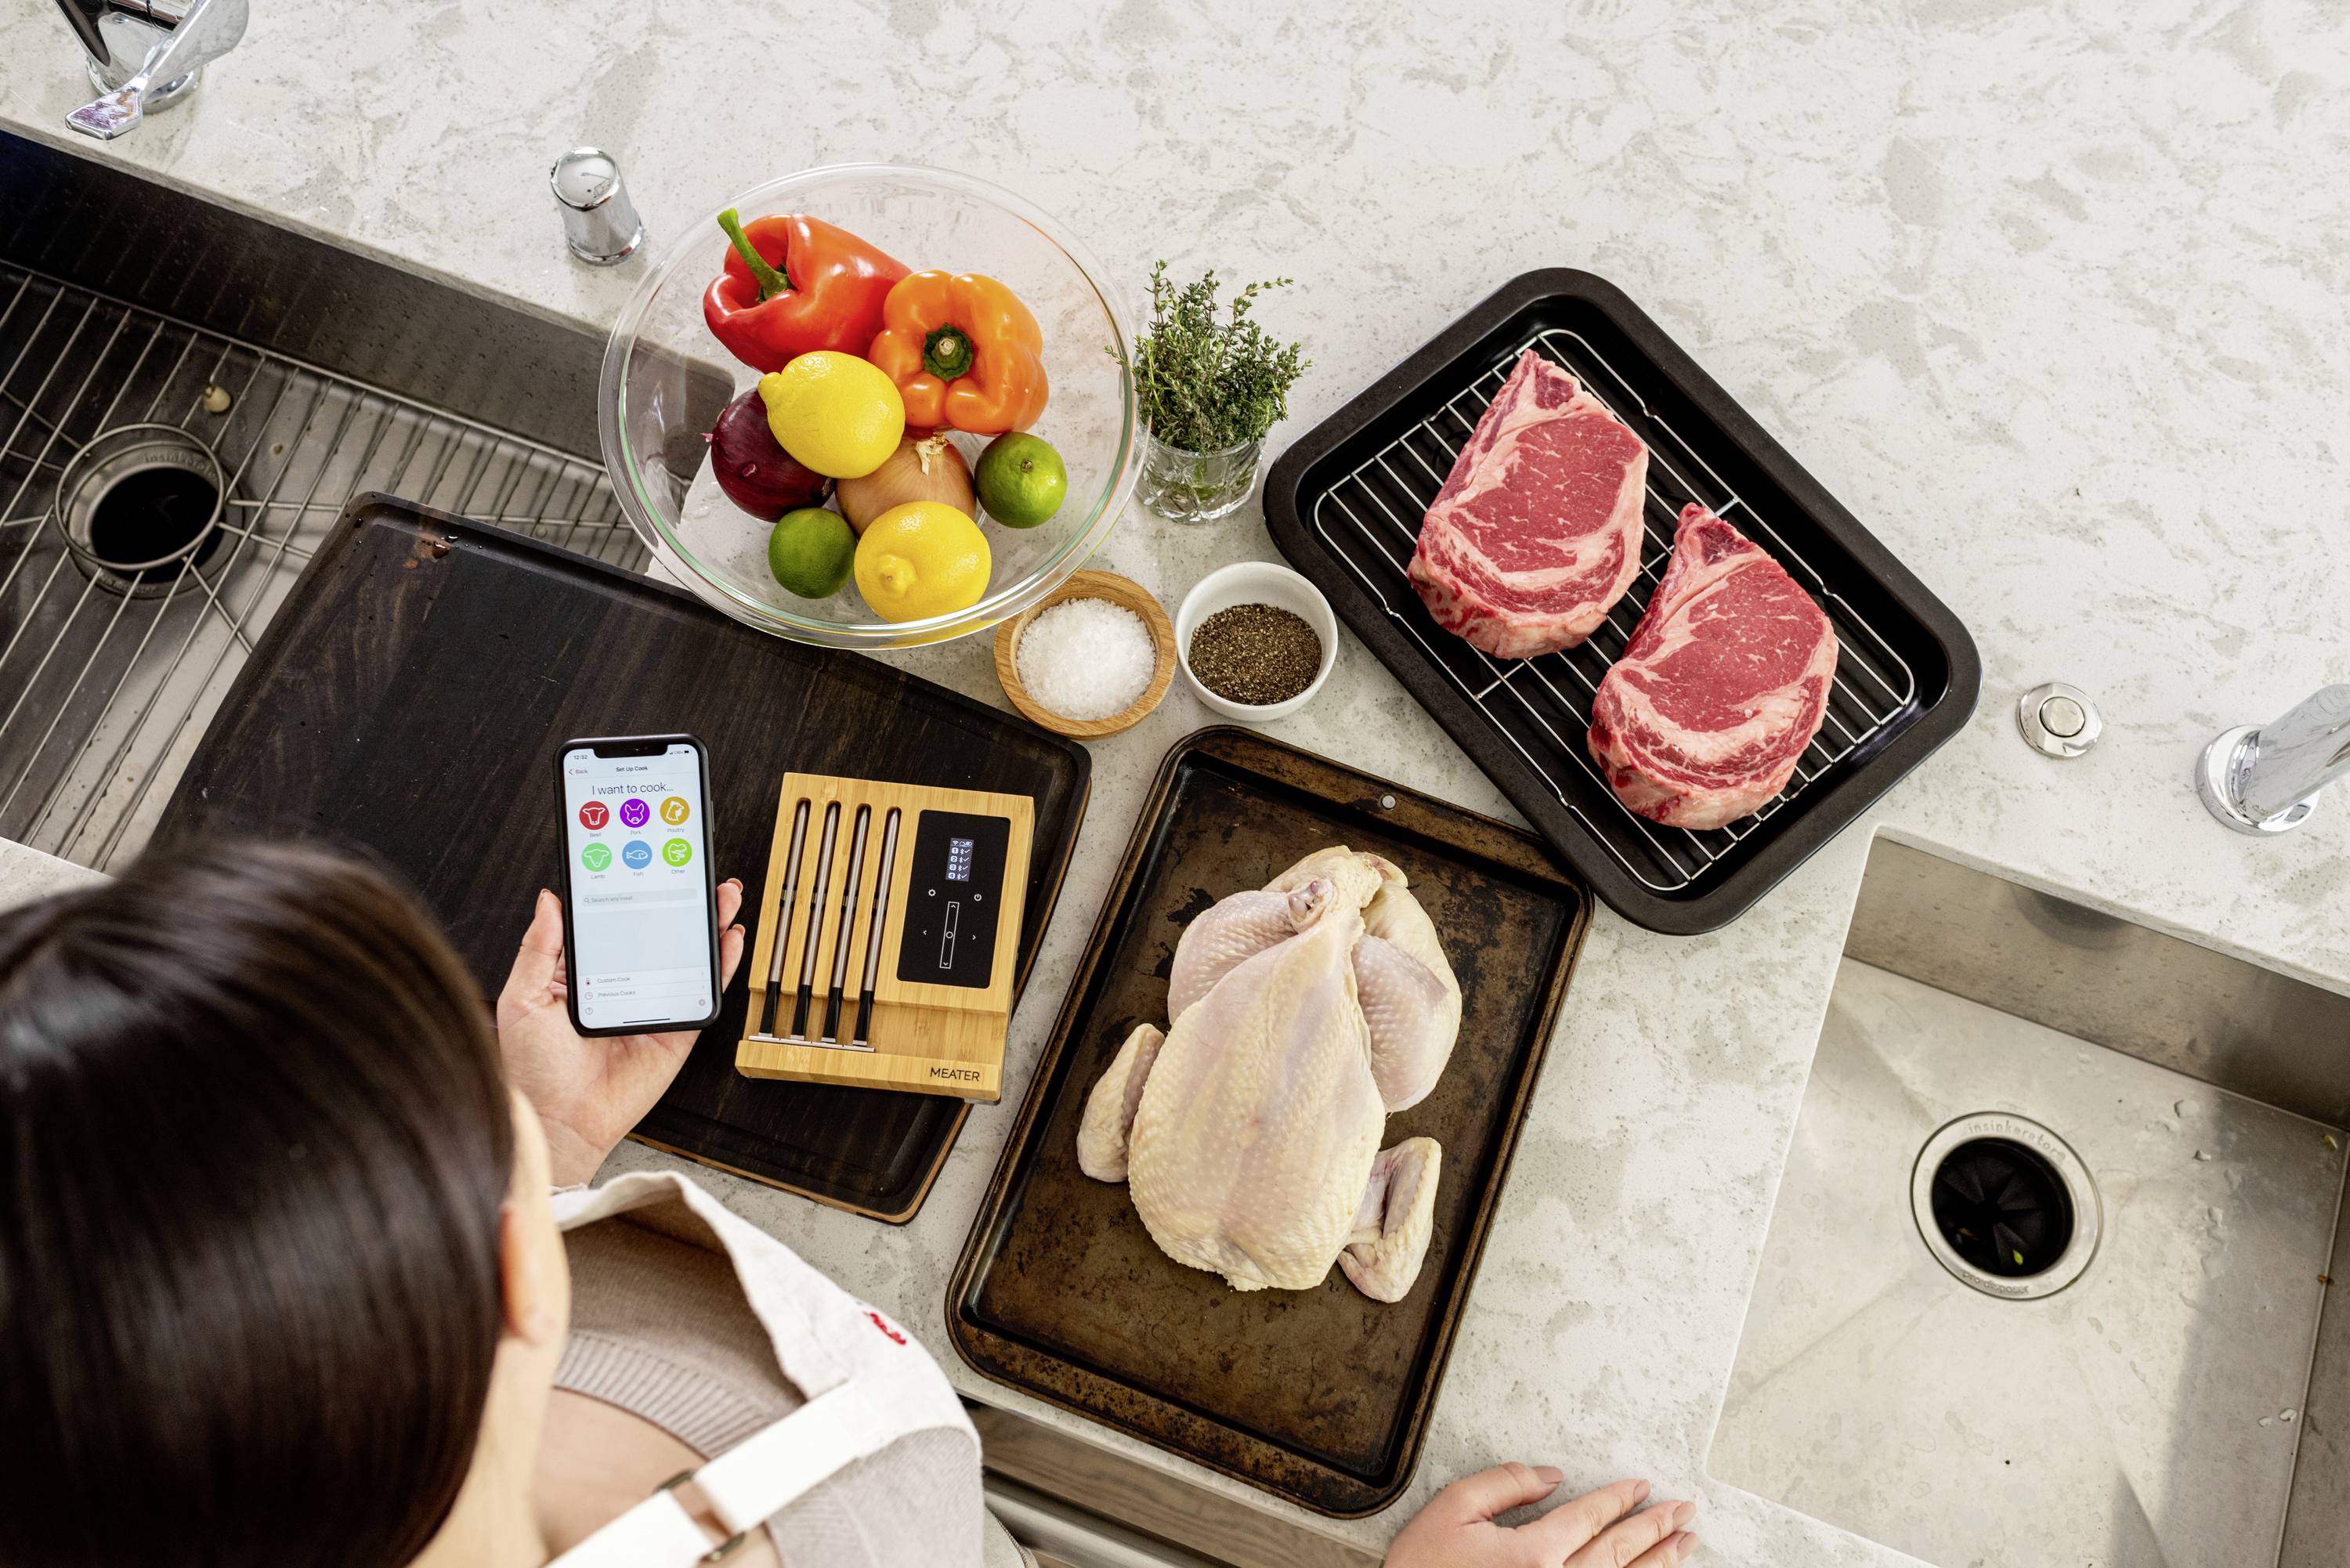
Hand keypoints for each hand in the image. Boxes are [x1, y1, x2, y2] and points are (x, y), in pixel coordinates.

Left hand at [497, 882, 746, 1187]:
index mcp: (583, 975)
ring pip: (687, 957)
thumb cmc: (533, 1071)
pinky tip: (729, 940)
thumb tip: (548, 901)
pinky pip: (703, 993)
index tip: (641, 864)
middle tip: (693, 872)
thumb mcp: (523, 999)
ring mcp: (653, 1006)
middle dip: (680, 901)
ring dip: (708, 925)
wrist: (560, 1122)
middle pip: (657, 934)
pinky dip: (722, 966)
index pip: (611, 924)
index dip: (630, 894)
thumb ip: (538, 949)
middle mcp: (622, 985)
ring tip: (722, 895)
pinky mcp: (677, 1031)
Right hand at [1384, 1466, 1696, 1567]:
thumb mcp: (1452, 1509)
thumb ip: (1504, 1484)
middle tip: (1685, 1512)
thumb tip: (1551, 1476)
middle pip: (1619, 1553)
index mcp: (1533, 1554)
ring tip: (1685, 1545)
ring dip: (1658, 1563)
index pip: (1590, 1518)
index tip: (1644, 1486)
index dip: (1620, 1499)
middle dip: (1656, 1529)